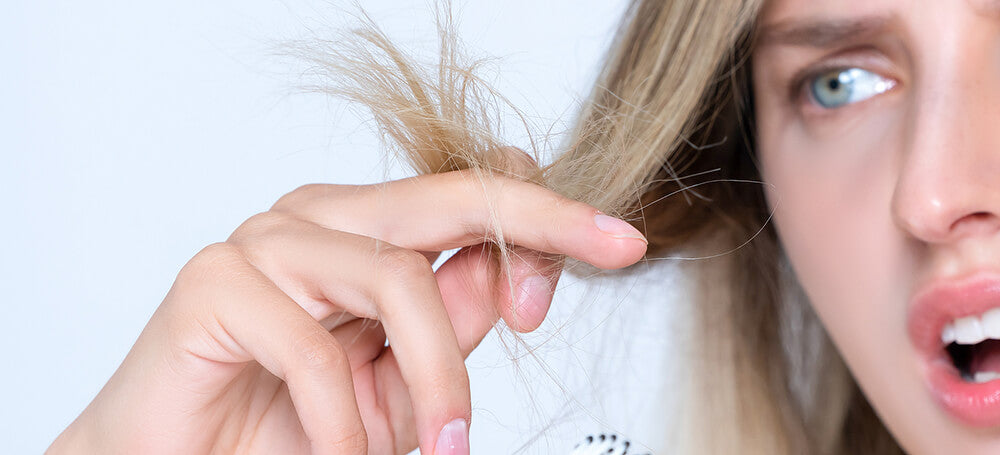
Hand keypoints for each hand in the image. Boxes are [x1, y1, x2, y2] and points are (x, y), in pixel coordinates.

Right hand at [48, 149, 647, 453]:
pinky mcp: (213, 282)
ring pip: (397, 280)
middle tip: (610, 258)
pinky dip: (348, 422)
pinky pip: (316, 349)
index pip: (472, 193)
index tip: (621, 247)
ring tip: (432, 448)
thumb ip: (445, 323)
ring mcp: (264, 242)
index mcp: (364, 230)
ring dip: (432, 382)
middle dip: (540, 230)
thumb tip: (510, 279)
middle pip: (450, 201)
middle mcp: (319, 218)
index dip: (547, 215)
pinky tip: (347, 453)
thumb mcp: (392, 380)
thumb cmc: (278, 422)